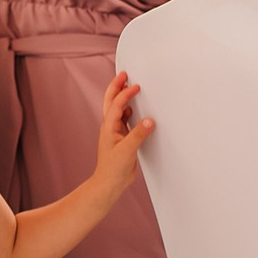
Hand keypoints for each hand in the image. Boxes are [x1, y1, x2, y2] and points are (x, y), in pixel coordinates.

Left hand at [91, 72, 154, 197]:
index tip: (136, 86)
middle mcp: (111, 127)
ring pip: (118, 109)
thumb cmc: (113, 169)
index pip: (117, 105)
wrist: (110, 183)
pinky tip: (136, 110)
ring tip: (130, 86)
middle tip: (124, 74)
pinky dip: (130, 111)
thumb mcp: (127, 150)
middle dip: (117, 87)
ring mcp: (116, 132)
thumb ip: (138, 134)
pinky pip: (126, 120)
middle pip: (111, 101)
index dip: (126, 93)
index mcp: (109, 127)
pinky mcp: (123, 139)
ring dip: (122, 97)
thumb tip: (149, 121)